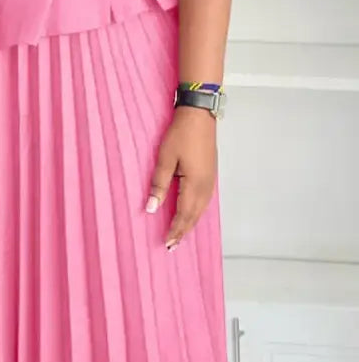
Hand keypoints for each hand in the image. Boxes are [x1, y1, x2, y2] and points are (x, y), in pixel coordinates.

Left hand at [145, 106, 217, 249]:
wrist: (199, 115)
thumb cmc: (181, 134)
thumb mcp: (165, 159)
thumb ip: (159, 185)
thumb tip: (151, 208)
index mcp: (195, 184)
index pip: (184, 214)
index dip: (175, 230)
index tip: (167, 243)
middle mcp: (206, 186)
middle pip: (194, 215)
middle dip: (183, 231)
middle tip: (172, 246)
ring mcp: (210, 180)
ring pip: (201, 209)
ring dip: (190, 223)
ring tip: (180, 234)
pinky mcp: (210, 174)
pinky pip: (204, 200)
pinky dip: (196, 211)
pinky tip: (191, 213)